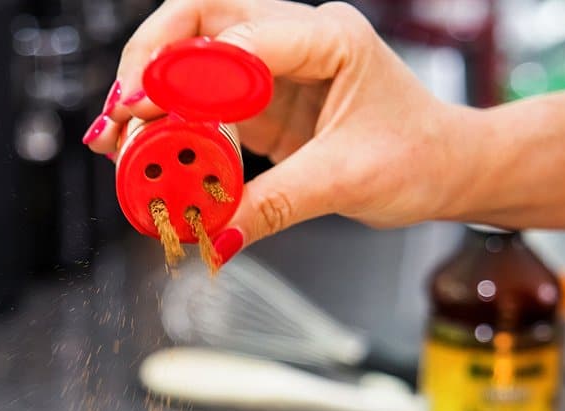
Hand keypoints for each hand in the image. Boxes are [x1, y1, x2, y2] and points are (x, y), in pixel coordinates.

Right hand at [85, 1, 476, 261]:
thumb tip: (214, 235)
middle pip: (200, 19)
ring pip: (192, 57)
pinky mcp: (260, 102)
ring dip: (150, 92)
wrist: (448, 168)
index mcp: (328, 37)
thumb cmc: (421, 156)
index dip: (184, 73)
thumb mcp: (346, 183)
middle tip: (121, 112)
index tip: (147, 109)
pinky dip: (170, 123)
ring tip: (116, 137)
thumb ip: (274, 205)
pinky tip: (144, 148)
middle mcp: (296, 39)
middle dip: (150, 61)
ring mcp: (274, 67)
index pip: (240, 38)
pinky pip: (201, 102)